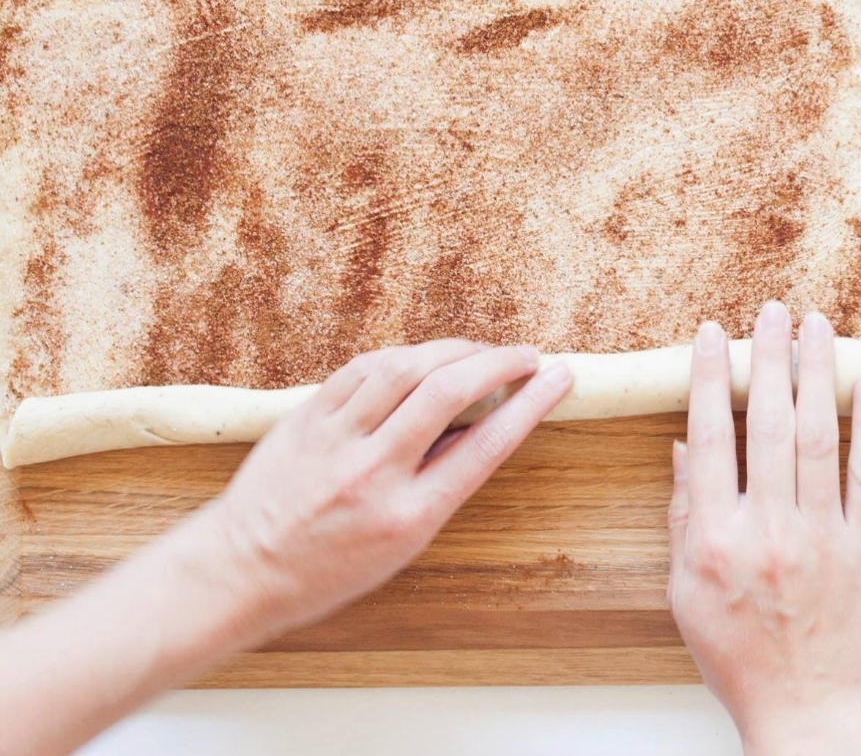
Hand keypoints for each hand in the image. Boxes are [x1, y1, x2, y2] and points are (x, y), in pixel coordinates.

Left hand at [197, 339, 572, 638]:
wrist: (241, 570)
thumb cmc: (327, 569)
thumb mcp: (404, 544)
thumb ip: (441, 482)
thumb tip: (479, 423)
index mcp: (407, 515)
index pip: (486, 445)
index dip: (531, 404)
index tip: (559, 377)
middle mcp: (372, 472)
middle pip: (448, 392)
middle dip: (498, 363)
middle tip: (525, 356)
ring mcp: (335, 440)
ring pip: (404, 368)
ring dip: (453, 350)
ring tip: (478, 351)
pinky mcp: (306, 416)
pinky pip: (362, 369)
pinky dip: (402, 356)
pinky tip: (421, 358)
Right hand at [668, 302, 860, 755]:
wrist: (806, 704)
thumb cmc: (738, 652)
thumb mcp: (686, 591)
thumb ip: (684, 516)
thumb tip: (683, 447)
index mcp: (716, 539)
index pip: (709, 440)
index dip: (710, 380)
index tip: (712, 334)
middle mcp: (768, 530)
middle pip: (766, 425)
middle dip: (769, 359)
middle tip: (771, 311)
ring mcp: (823, 537)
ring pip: (818, 437)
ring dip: (817, 375)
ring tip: (817, 327)